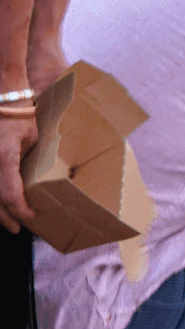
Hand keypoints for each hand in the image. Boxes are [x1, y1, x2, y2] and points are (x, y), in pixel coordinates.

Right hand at [1, 116, 35, 234]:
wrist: (3, 100)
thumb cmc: (21, 119)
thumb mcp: (32, 142)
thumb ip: (29, 165)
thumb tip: (36, 186)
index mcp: (4, 157)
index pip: (10, 193)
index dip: (20, 209)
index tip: (31, 216)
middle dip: (5, 216)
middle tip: (16, 228)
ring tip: (6, 220)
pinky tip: (0, 204)